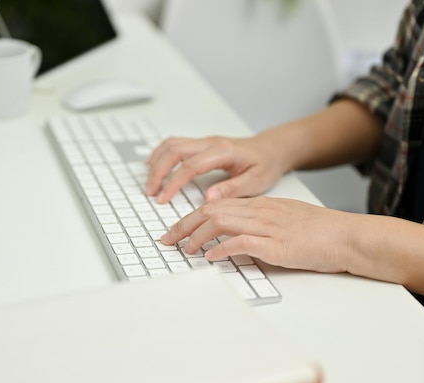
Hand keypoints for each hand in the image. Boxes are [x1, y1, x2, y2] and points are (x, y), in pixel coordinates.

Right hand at [145, 134, 289, 203]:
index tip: (163, 198)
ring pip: (172, 144)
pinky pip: (175, 144)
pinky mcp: (202, 145)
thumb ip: (232, 189)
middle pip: (174, 151)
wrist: (273, 149)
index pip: (190, 166)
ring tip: (150, 182)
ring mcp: (205, 142)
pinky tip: (154, 164)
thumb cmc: (266, 164)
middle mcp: (211, 143)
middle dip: (158, 171)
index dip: (173, 183)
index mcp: (223, 152)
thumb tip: (208, 198)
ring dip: (157, 162)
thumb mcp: (257, 181)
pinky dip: (161, 153)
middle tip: (151, 192)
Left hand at [161, 196, 353, 273]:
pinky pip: (241, 242)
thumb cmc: (320, 231)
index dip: (191, 218)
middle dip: (184, 225)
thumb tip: (235, 237)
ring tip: (186, 249)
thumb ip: (259, 223)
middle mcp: (260, 211)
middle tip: (168, 240)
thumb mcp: (284, 219)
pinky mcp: (277, 245)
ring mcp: (268, 227)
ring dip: (198, 237)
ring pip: (221, 223)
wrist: (348, 236)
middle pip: (211, 211)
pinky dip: (221, 249)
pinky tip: (210, 258)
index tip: (176, 231)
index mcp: (260, 205)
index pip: (215, 205)